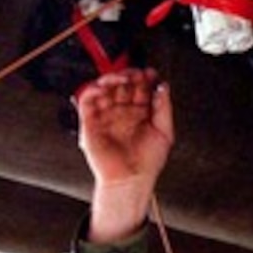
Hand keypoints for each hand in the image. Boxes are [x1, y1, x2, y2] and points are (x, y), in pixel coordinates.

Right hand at [75, 68, 173, 189]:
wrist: (130, 180)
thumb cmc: (147, 162)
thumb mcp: (165, 133)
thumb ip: (164, 108)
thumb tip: (163, 87)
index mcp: (140, 113)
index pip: (140, 88)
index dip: (145, 78)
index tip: (151, 73)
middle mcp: (123, 112)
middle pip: (122, 85)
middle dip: (129, 76)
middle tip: (136, 74)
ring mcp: (107, 116)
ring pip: (105, 89)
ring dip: (112, 79)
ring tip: (122, 78)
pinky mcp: (91, 123)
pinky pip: (87, 101)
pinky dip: (92, 90)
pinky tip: (104, 87)